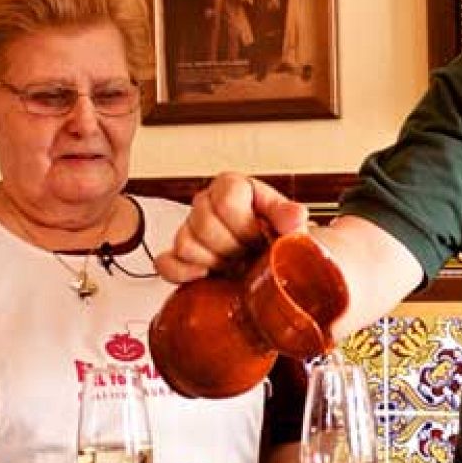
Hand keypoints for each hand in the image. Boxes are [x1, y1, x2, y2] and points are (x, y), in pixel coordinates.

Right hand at [155, 172, 310, 282]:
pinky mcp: (177, 255)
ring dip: (214, 262)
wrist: (266, 261)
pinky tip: (207, 276)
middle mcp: (205, 202)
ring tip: (234, 264)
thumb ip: (290, 217)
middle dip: (232, 247)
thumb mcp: (289, 225)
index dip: (244, 226)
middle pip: (203, 224)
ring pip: (185, 245)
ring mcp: (188, 228)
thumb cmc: (275, 238)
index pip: (225, 202)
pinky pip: (166, 264)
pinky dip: (184, 274)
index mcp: (231, 186)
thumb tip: (295, 216)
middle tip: (249, 254)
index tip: (259, 238)